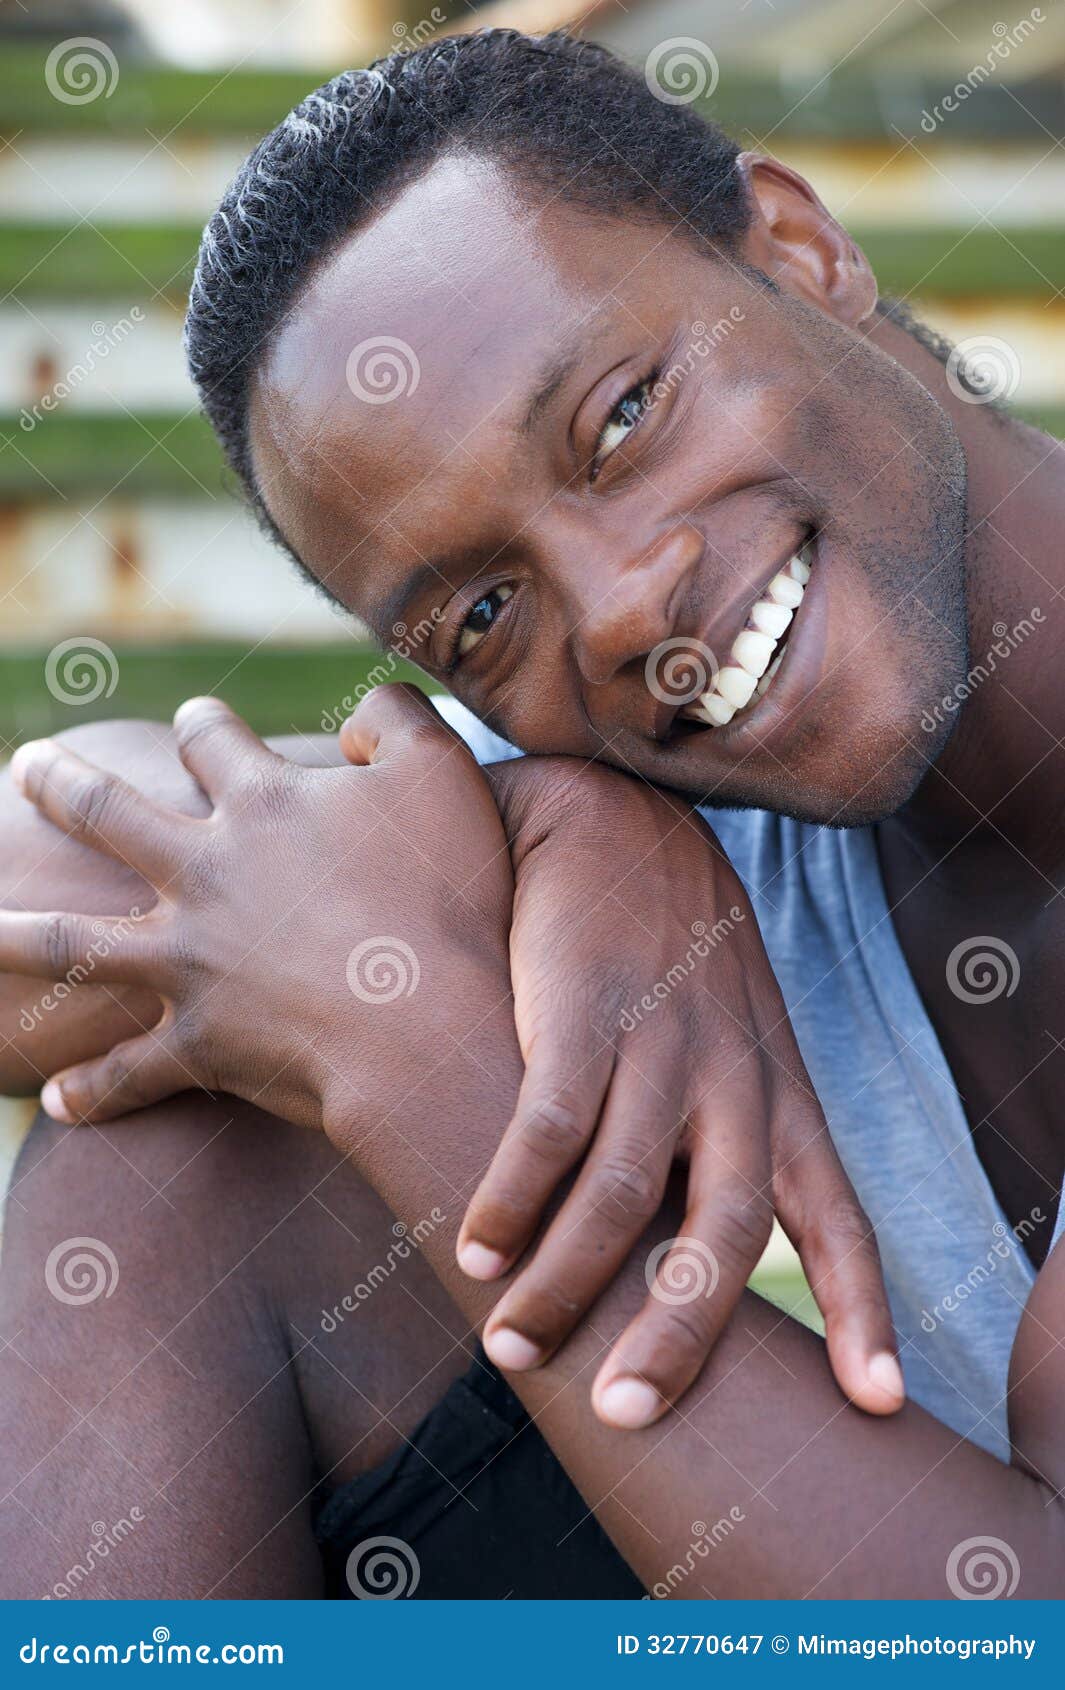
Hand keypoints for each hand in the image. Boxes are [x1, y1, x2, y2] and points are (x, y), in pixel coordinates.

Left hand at [0, 687, 513, 1147]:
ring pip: (73, 942)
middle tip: (26, 766)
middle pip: (109, 815)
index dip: (206, 723)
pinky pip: (131, 1071)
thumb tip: (358, 717)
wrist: (423, 1028)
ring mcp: (190, 961)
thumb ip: (397, 721)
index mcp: (261, 804)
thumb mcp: (443, 776)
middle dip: (62, 785)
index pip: (215, 741)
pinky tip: (53, 1102)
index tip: (196, 718)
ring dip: (11, 933)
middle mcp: (206, 874)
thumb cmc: (444, 899)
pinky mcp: (198, 1043)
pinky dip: (92, 1089)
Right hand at [451, 756, 902, 1427]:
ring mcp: (661, 1036)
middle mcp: (732, 1072)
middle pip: (730, 1224)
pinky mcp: (582, 1003)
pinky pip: (547, 1122)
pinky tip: (472, 1244)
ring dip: (567, 1279)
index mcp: (777, 1090)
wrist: (615, 811)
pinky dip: (511, 1193)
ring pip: (627, 1187)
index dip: (861, 1309)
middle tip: (626, 1412)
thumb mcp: (727, 1037)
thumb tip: (681, 1251)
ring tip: (511, 1346)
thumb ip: (720, 1133)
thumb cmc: (666, 948)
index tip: (874, 1400)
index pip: (837, 1213)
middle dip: (684, 1329)